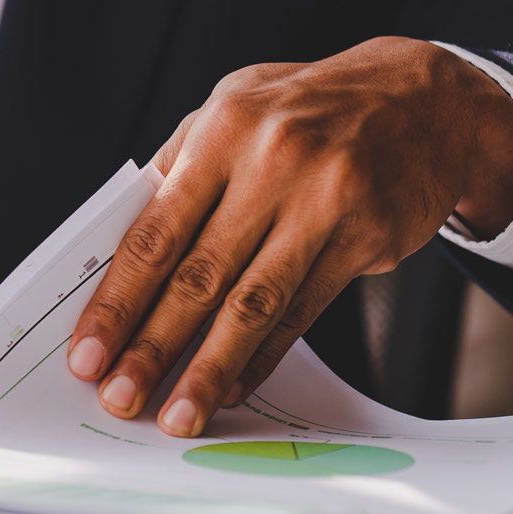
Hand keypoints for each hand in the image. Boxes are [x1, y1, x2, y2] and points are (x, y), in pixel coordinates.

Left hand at [66, 37, 512, 435]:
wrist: (425, 99)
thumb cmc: (305, 111)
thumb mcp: (232, 110)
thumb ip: (177, 174)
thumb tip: (119, 254)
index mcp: (224, 131)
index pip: (155, 233)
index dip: (117, 301)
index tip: (87, 352)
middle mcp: (274, 165)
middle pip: (199, 276)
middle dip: (152, 346)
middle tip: (118, 396)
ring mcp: (326, 203)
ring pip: (254, 304)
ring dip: (209, 368)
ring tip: (177, 414)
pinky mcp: (367, 237)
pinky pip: (303, 312)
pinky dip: (262, 356)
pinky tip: (231, 386)